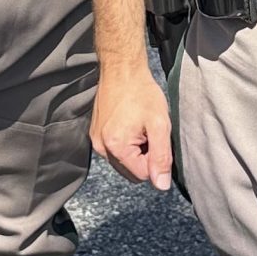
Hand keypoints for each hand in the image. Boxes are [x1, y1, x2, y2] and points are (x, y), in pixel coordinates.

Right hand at [91, 62, 174, 192]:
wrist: (122, 70)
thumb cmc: (142, 93)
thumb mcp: (160, 125)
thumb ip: (161, 157)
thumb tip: (161, 185)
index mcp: (116, 148)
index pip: (143, 175)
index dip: (155, 159)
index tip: (155, 137)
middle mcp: (101, 148)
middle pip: (131, 172)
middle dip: (144, 157)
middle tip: (148, 132)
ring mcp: (96, 141)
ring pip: (123, 162)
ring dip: (135, 150)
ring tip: (139, 126)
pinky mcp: (95, 134)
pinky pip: (115, 151)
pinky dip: (126, 143)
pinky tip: (131, 124)